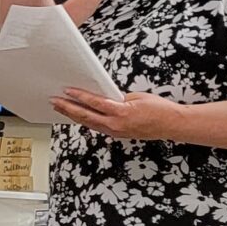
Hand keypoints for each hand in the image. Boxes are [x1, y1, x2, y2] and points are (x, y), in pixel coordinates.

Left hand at [52, 89, 182, 140]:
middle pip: (85, 116)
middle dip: (67, 108)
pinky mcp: (117, 134)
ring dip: (73, 115)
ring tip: (60, 108)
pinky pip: (97, 126)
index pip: (95, 103)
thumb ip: (118, 97)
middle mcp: (115, 125)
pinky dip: (85, 120)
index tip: (67, 91)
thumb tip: (103, 96)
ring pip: (88, 123)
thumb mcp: (137, 97)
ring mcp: (115, 131)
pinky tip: (77, 116)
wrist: (172, 125)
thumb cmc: (159, 109)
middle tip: (54, 101)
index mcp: (121, 113)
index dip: (79, 97)